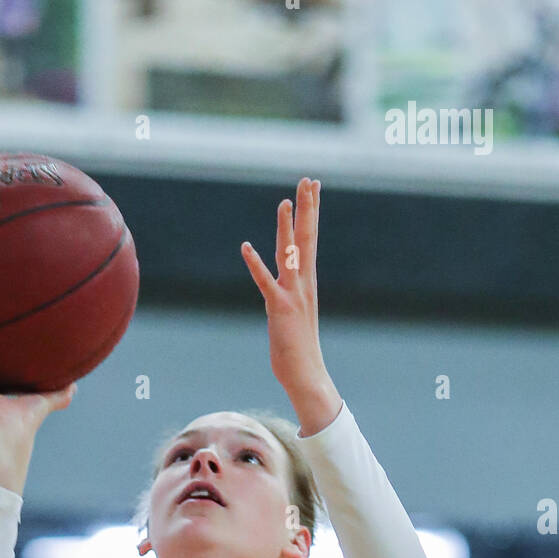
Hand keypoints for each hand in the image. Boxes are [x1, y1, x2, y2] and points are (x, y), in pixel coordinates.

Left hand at [241, 178, 341, 434]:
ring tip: (285, 201)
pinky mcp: (279, 309)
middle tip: (309, 180)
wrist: (307, 375)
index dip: (311, 213)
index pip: (310, 241)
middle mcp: (304, 284)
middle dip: (307, 208)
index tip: (313, 188)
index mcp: (307, 283)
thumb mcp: (293, 317)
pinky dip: (255, 264)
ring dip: (286, 227)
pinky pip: (265, 282)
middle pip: (306, 238)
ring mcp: (293, 296)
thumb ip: (287, 298)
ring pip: (290, 254)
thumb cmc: (299, 350)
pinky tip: (245, 247)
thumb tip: (281, 291)